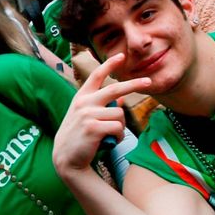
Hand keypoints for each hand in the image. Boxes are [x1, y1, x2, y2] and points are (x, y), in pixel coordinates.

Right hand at [54, 53, 149, 178]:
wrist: (66, 158)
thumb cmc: (78, 137)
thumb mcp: (86, 117)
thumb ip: (101, 106)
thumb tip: (121, 99)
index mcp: (81, 97)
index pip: (96, 76)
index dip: (109, 64)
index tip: (121, 55)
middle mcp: (84, 103)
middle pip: (115, 89)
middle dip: (134, 84)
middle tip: (149, 82)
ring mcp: (88, 114)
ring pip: (119, 114)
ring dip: (121, 126)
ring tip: (112, 135)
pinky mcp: (93, 128)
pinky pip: (118, 127)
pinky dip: (119, 136)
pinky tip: (110, 141)